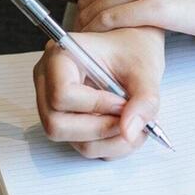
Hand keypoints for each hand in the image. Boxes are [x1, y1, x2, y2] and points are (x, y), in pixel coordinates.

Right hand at [32, 26, 164, 159]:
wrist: (133, 49)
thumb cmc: (134, 50)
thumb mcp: (145, 69)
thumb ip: (144, 99)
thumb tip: (130, 132)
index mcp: (60, 57)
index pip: (61, 94)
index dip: (96, 106)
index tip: (123, 102)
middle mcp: (48, 82)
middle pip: (57, 124)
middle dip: (100, 129)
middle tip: (130, 119)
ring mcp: (54, 105)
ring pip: (71, 141)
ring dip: (109, 142)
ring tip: (135, 126)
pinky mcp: (67, 121)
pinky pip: (83, 145)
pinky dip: (110, 145)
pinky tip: (127, 128)